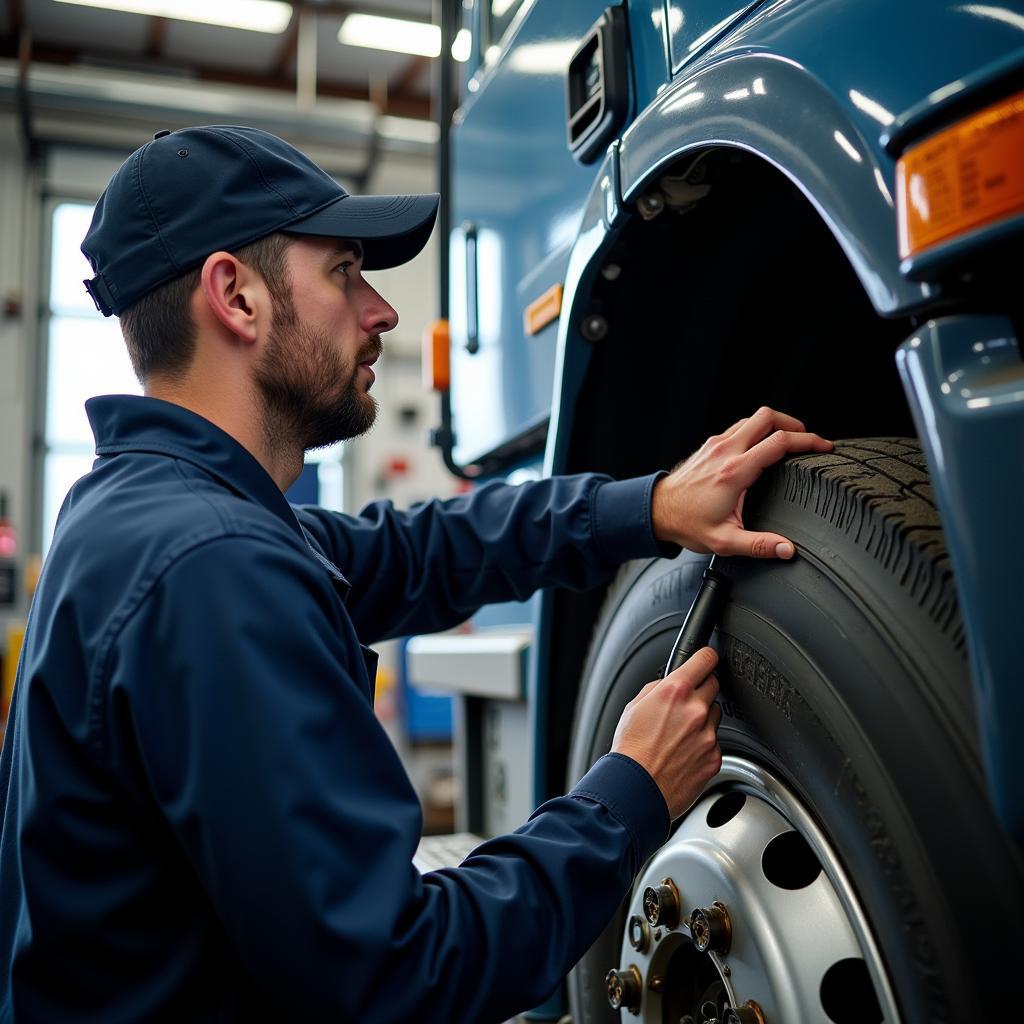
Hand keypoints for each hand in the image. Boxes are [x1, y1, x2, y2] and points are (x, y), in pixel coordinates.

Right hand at [611, 647, 721, 819]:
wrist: (636, 790)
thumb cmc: (631, 751)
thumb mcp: (634, 707)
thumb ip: (658, 689)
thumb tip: (670, 683)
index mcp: (674, 691)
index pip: (705, 659)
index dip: (706, 657)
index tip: (707, 658)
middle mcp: (695, 709)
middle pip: (713, 685)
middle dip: (701, 690)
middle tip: (684, 705)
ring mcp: (707, 734)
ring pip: (715, 715)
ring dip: (702, 719)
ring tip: (678, 735)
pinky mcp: (714, 757)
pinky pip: (714, 742)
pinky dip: (702, 745)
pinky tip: (683, 753)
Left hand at [651, 407, 832, 558]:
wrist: (656, 512)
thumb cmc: (687, 525)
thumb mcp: (724, 542)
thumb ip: (758, 545)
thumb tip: (787, 549)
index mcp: (735, 472)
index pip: (778, 443)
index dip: (807, 441)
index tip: (824, 446)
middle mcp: (725, 451)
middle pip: (767, 417)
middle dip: (794, 424)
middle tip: (808, 439)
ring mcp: (716, 445)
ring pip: (752, 419)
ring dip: (775, 424)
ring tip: (790, 440)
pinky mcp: (709, 446)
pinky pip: (739, 427)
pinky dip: (757, 430)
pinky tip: (762, 445)